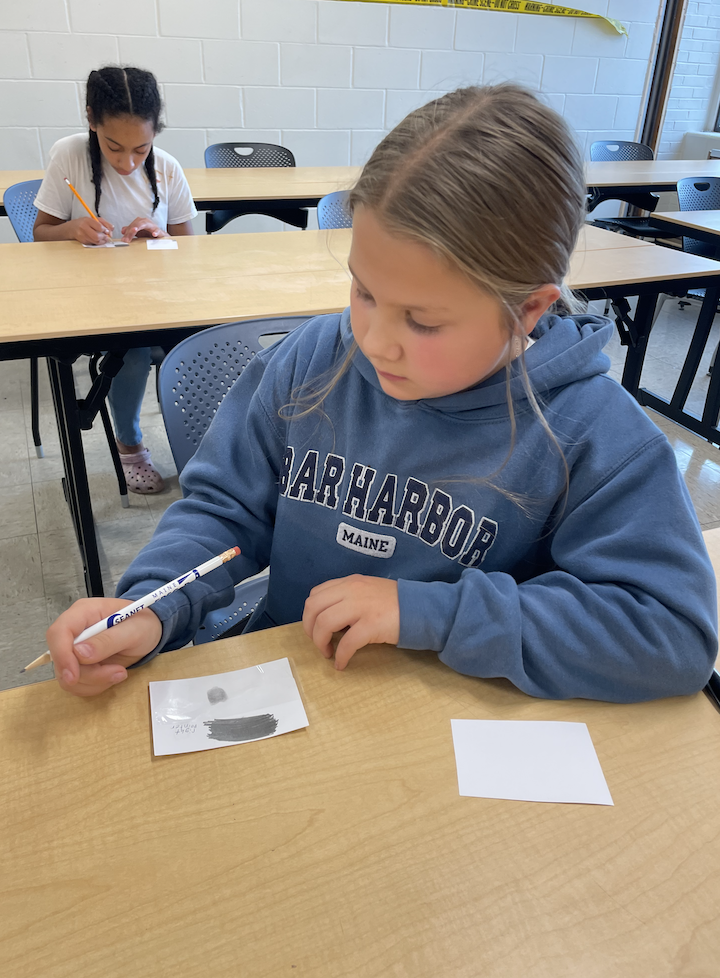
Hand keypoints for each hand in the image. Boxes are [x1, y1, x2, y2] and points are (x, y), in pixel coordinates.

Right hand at [46, 598, 162, 696]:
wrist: (148, 631)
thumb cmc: (142, 623)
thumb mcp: (133, 630)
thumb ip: (108, 641)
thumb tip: (80, 653)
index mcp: (83, 612)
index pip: (58, 633)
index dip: (62, 655)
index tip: (74, 676)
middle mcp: (74, 630)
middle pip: (61, 659)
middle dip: (88, 674)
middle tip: (118, 672)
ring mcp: (75, 648)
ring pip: (67, 676)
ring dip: (95, 681)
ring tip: (119, 672)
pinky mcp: (80, 664)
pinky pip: (77, 683)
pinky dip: (95, 685)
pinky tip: (112, 675)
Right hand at [70, 216, 113, 244]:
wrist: (72, 228)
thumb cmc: (85, 223)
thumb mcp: (94, 219)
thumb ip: (105, 223)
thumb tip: (112, 229)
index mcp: (88, 220)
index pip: (99, 227)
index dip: (105, 230)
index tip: (106, 231)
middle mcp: (83, 227)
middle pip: (97, 236)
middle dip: (104, 238)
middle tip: (106, 237)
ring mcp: (82, 235)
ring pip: (96, 241)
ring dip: (102, 241)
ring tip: (102, 238)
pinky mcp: (82, 241)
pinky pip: (93, 243)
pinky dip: (97, 242)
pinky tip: (96, 240)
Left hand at [120, 217, 168, 242]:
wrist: (160, 236)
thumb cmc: (149, 233)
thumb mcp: (138, 232)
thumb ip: (130, 231)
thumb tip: (122, 231)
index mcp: (140, 221)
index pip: (131, 225)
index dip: (127, 232)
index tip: (123, 239)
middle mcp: (145, 221)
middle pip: (136, 224)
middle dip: (130, 231)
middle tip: (126, 239)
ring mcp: (152, 225)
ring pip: (144, 224)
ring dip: (139, 227)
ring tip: (135, 230)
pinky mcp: (158, 230)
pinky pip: (157, 230)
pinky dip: (155, 232)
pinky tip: (153, 234)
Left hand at [302, 575, 399, 669]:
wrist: (421, 608)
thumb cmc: (396, 603)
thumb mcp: (368, 590)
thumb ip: (348, 598)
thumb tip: (331, 620)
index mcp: (350, 583)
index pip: (316, 594)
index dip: (310, 614)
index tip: (315, 628)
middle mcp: (352, 591)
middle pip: (314, 607)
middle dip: (309, 629)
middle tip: (318, 642)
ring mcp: (361, 607)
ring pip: (325, 623)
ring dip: (320, 642)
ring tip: (327, 653)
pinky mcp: (371, 625)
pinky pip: (347, 643)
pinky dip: (340, 656)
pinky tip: (342, 664)